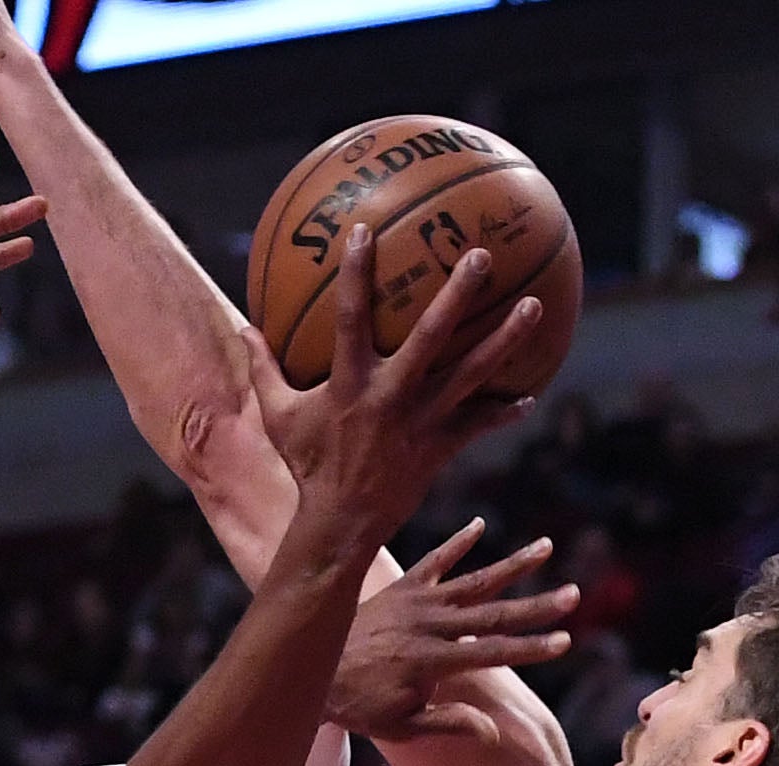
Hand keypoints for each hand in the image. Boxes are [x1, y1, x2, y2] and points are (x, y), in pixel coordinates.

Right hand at [246, 226, 543, 553]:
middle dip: (458, 294)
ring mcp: (421, 420)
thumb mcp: (279, 418)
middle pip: (432, 336)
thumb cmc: (308, 466)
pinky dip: (503, 411)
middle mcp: (390, 395)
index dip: (355, 273)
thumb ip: (264, 371)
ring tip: (534, 304)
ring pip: (471, 372)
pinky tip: (527, 396)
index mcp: (349, 383)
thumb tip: (244, 329)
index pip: (349, 318)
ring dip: (505, 339)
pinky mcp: (440, 446)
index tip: (364, 229)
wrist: (340, 523)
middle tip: (483, 255)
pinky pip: (478, 423)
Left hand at [327, 522, 576, 737]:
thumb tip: (491, 732)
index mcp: (433, 660)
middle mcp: (430, 625)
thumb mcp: (399, 727)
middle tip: (574, 594)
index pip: (493, 653)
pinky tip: (480, 525)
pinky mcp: (401, 588)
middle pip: (494, 613)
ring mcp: (416, 602)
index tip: (564, 641)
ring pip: (473, 580)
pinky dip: (455, 543)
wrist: (309, 669)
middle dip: (537, 606)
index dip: (531, 648)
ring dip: (511, 564)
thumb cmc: (357, 705)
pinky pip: (432, 561)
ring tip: (546, 547)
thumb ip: (446, 724)